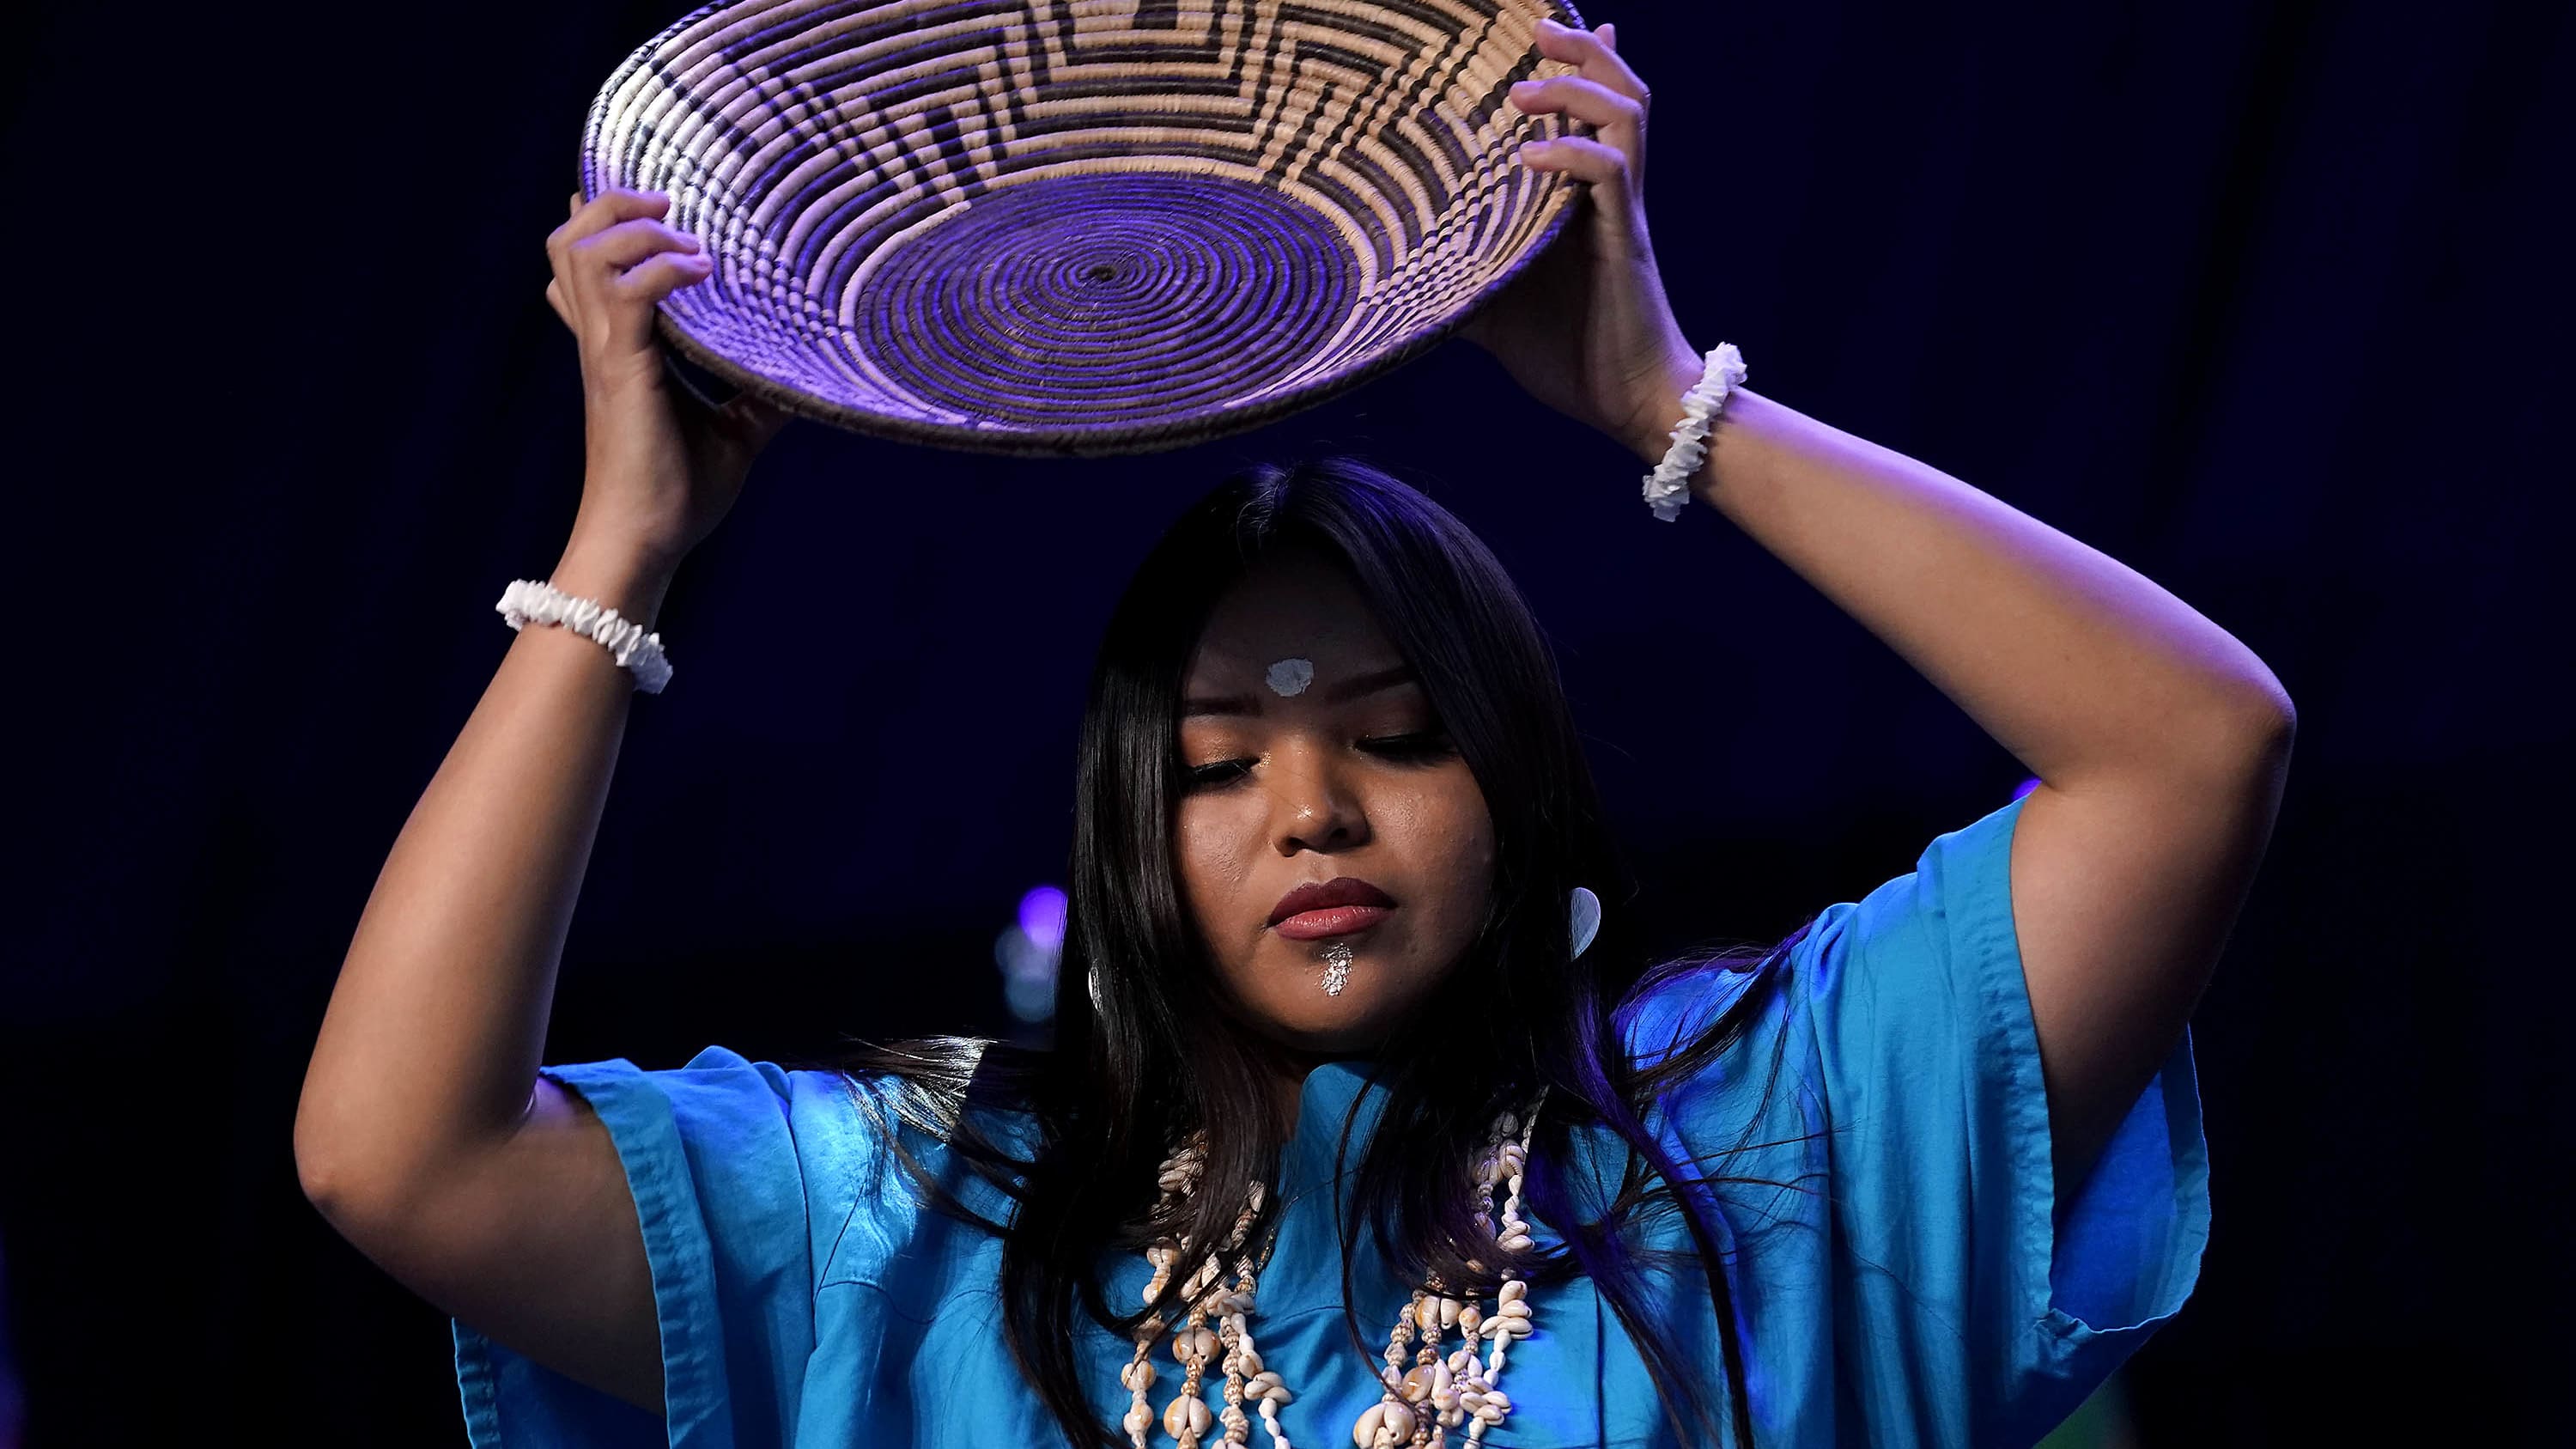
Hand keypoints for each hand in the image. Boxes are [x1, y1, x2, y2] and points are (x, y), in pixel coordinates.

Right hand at [543, 188, 795, 567]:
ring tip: (685, 237)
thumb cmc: (677, 494)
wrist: (645, 542)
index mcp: (618, 347)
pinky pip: (626, 294)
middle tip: (669, 205)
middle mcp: (601, 341)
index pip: (584, 266)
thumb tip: (807, 377)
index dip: (602, 221)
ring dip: (633, 227)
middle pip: (569, 242)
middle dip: (612, 204)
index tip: (657, 202)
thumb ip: (758, 398)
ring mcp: (606, 353)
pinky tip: (703, 274)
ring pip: (582, 253)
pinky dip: (662, 269)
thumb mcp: (733, 434)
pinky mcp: (622, 371)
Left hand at [1456, 18, 1701, 461]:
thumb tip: (1399, 279)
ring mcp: (1620, 214)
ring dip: (1577, 86)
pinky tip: (1530, 155)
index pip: (1590, 113)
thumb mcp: (1495, 312)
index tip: (1536, 31)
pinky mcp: (1624, 243)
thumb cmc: (1570, 356)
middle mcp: (1610, 195)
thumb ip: (1460, 280)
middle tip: (1537, 26)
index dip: (1575, 65)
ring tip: (1524, 82)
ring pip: (1625, 115)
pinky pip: (1610, 176)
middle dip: (1583, 51)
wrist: (1629, 406)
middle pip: (1619, 92)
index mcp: (1583, 202)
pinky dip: (1571, 154)